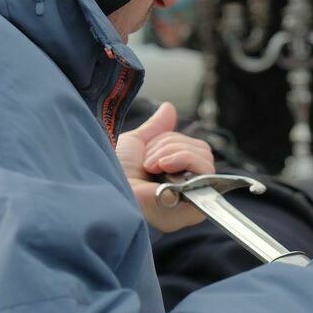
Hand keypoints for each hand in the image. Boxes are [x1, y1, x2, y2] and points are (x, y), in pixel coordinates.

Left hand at [116, 102, 213, 231]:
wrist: (107, 189)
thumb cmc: (115, 172)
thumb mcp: (136, 144)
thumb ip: (156, 129)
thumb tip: (169, 107)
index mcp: (177, 177)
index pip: (194, 148)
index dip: (173, 141)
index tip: (149, 149)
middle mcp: (189, 189)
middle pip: (202, 150)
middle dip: (171, 145)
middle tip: (148, 160)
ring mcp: (195, 198)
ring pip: (204, 156)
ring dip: (172, 152)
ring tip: (151, 165)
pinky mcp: (196, 205)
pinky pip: (205, 170)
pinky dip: (182, 158)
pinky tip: (160, 167)